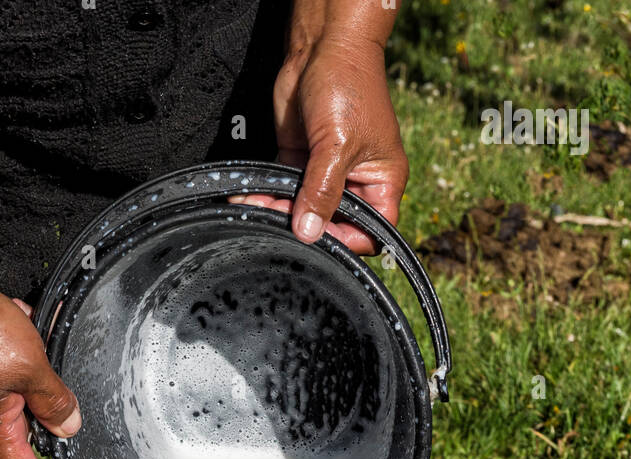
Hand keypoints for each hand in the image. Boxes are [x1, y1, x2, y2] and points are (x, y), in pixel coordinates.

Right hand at [0, 274, 83, 458]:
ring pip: (24, 402)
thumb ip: (55, 401)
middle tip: (71, 413)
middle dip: (52, 425)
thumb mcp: (32, 368)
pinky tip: (34, 332)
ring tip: (44, 347)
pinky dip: (30, 359)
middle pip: (28, 443)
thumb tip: (69, 426)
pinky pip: (13, 375)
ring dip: (41, 379)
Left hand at [236, 33, 407, 253]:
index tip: (319, 239)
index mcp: (381, 182)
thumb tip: (310, 232)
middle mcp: (356, 181)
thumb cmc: (348, 84)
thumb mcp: (338, 145)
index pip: (370, 231)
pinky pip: (283, 189)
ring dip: (279, 212)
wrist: (320, 44)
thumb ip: (322, 191)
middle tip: (281, 223)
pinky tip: (249, 197)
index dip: (347, 241)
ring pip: (303, 210)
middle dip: (306, 227)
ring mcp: (326, 172)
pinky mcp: (299, 160)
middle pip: (332, 224)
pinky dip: (266, 195)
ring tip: (258, 208)